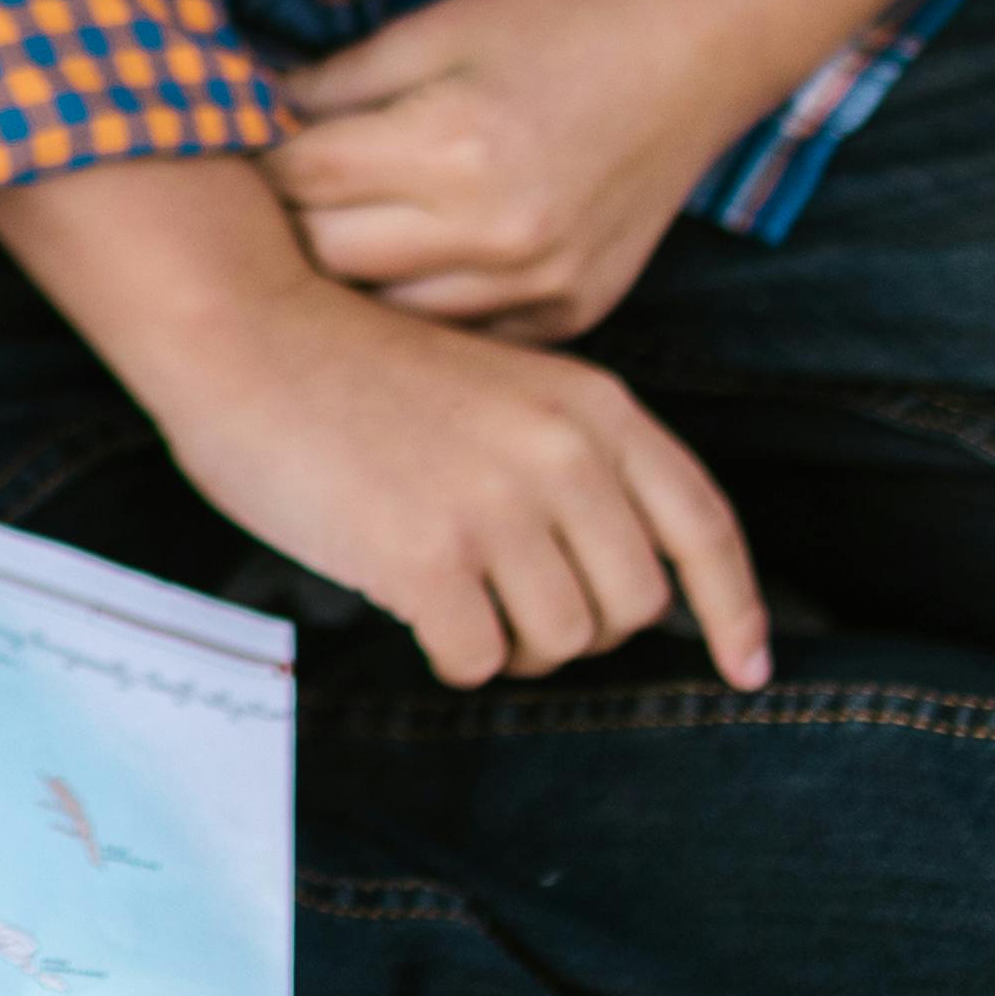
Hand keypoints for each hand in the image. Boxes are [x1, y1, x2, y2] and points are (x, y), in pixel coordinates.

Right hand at [124, 270, 772, 693]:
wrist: (246, 328)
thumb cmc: (354, 367)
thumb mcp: (501, 387)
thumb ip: (569, 460)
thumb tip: (610, 578)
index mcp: (593, 408)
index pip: (701, 526)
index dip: (735, 609)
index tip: (749, 667)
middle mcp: (564, 456)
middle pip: (633, 607)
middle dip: (578, 625)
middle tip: (507, 602)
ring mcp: (500, 507)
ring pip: (561, 644)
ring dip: (511, 643)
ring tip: (451, 593)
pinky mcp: (429, 557)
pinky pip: (478, 661)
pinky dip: (448, 653)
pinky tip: (407, 600)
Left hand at [266, 0, 853, 346]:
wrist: (696, 47)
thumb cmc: (561, 18)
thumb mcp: (435, 27)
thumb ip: (335, 86)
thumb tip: (246, 119)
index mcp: (453, 145)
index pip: (301, 179)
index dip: (253, 159)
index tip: (227, 150)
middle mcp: (497, 232)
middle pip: (329, 261)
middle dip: (286, 227)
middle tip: (259, 203)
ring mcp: (540, 285)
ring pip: (387, 315)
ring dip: (346, 280)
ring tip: (322, 240)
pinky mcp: (571, 314)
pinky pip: (461, 336)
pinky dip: (421, 308)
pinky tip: (403, 268)